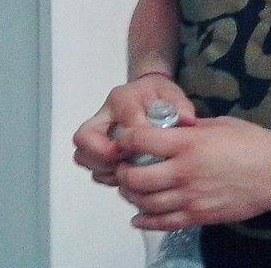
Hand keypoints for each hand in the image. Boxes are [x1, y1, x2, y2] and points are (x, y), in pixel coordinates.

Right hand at [72, 75, 196, 186]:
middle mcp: (104, 114)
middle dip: (103, 155)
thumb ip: (180, 105)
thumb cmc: (158, 95)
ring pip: (83, 155)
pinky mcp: (96, 147)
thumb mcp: (172, 94)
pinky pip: (91, 166)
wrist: (147, 94)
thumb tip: (188, 121)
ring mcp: (97, 131)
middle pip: (84, 137)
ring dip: (103, 168)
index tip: (148, 149)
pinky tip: (126, 176)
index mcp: (123, 97)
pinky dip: (106, 174)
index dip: (135, 136)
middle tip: (126, 162)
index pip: (124, 116)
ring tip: (127, 172)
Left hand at [115, 116, 270, 229]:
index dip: (126, 139)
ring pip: (145, 203)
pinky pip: (164, 223)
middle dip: (122, 172)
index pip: (142, 141)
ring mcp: (190, 197)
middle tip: (123, 166)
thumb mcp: (219, 124)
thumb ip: (191, 128)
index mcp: (189, 143)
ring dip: (131, 196)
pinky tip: (138, 217)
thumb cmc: (252, 142)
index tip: (124, 139)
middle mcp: (184, 172)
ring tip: (130, 187)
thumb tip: (172, 128)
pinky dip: (145, 221)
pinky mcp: (198, 216)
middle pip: (136, 177)